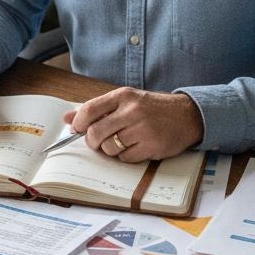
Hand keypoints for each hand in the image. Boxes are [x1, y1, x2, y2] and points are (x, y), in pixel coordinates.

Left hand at [62, 88, 202, 162]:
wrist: (187, 115)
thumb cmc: (151, 108)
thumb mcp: (125, 101)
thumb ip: (96, 109)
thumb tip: (67, 118)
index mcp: (123, 96)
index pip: (90, 109)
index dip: (78, 123)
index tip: (76, 129)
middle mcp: (132, 111)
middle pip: (95, 133)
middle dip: (92, 141)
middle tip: (97, 141)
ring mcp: (142, 129)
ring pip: (109, 148)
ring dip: (111, 149)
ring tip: (122, 142)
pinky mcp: (151, 146)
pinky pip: (125, 158)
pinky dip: (126, 156)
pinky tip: (135, 147)